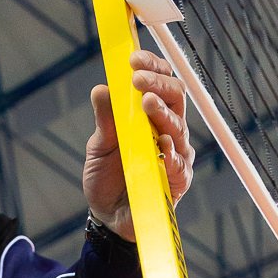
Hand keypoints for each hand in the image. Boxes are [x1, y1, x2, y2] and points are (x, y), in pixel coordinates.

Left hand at [82, 48, 194, 241]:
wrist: (108, 218)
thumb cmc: (107, 178)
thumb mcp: (99, 146)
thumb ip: (104, 119)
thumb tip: (102, 88)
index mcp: (151, 117)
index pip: (160, 83)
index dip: (152, 66)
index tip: (134, 58)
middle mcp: (168, 131)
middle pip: (176, 98)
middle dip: (159, 84)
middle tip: (139, 78)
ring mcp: (176, 155)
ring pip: (178, 127)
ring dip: (163, 113)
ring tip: (147, 102)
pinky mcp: (177, 181)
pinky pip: (179, 164)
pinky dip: (170, 152)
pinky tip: (161, 143)